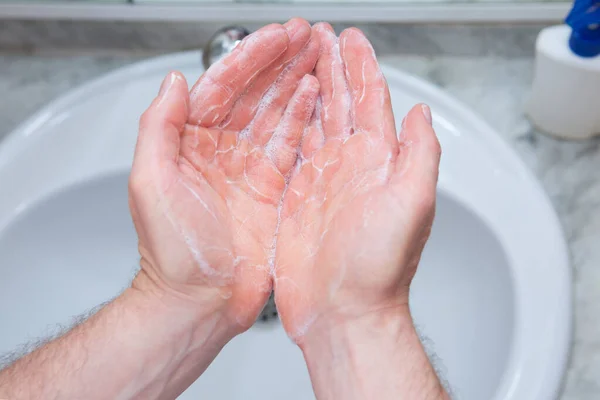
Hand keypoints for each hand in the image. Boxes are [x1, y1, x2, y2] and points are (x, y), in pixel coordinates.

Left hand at [129, 19, 319, 330]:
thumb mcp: (152, 181)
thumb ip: (159, 126)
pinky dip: (305, 118)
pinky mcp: (273, 189)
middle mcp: (222, 150)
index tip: (277, 35)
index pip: (224, 85)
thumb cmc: (172, 253)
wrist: (199, 300)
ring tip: (319, 54)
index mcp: (190, 142)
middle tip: (307, 35)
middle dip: (282, 60)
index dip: (251, 56)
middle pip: (256, 92)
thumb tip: (174, 81)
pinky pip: (292, 145)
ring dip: (297, 81)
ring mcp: (250, 168)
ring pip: (278, 112)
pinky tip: (316, 96)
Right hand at [274, 24, 440, 341]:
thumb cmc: (379, 268)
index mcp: (378, 163)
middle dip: (331, 66)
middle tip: (318, 37)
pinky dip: (285, 125)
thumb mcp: (412, 204)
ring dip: (309, 88)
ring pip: (314, 120)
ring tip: (299, 60)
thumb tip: (423, 113)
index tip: (351, 38)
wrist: (344, 311)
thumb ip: (420, 154)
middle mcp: (350, 167)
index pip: (371, 100)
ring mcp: (321, 181)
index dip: (362, 66)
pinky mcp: (295, 198)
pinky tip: (280, 107)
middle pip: (341, 103)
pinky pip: (290, 151)